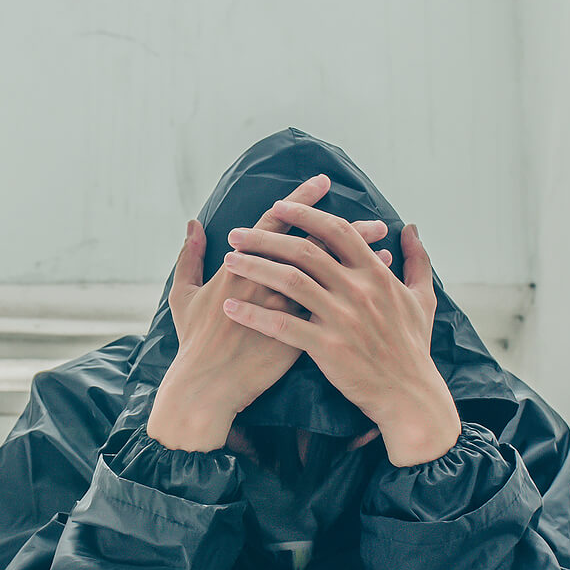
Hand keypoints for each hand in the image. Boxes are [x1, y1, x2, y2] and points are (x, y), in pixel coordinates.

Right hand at [152, 174, 389, 450]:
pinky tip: (377, 282)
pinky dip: (357, 290)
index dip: (300, 200)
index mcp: (240, 267)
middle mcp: (268, 283)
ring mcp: (286, 309)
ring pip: (330, 273)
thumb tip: (192, 224)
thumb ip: (189, 257)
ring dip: (360, 259)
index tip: (324, 182)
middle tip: (374, 222)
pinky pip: (337, 304)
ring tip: (385, 251)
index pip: (275, 223)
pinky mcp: (300, 334)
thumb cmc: (195, 343)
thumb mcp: (184, 296)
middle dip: (347, 230)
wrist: (208, 387)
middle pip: (314, 245)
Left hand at [219, 200, 461, 465]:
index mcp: (376, 275)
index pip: (337, 231)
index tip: (279, 206)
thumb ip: (417, 260)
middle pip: (305, 251)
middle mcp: (358, 291)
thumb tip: (409, 227)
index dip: (306, 215)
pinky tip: (230, 308)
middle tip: (237, 234)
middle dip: (267, 238)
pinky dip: (254, 314)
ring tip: (229, 262)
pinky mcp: (328, 347)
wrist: (409, 395)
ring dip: (255, 268)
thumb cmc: (413, 348)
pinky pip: (282, 325)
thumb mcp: (423, 299)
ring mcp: (342, 318)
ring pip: (289, 282)